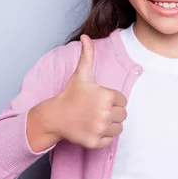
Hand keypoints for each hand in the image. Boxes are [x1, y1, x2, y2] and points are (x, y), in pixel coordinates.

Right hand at [27, 35, 127, 150]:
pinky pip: (110, 140)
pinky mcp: (95, 142)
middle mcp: (105, 113)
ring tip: (95, 118)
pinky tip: (92, 128)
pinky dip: (103, 136)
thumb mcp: (81, 74)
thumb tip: (86, 36)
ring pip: (119, 128)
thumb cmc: (71, 94)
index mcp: (106, 96)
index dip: (112, 99)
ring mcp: (100, 129)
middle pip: (123, 114)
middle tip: (96, 110)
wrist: (55, 116)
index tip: (98, 99)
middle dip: (112, 112)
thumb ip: (88, 54)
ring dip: (110, 124)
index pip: (122, 100)